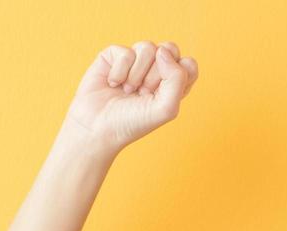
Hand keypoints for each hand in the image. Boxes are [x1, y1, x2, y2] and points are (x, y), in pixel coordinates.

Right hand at [63, 40, 198, 158]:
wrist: (97, 127)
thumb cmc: (132, 122)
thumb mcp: (166, 108)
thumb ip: (177, 78)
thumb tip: (162, 51)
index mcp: (173, 83)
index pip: (189, 65)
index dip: (176, 77)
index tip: (161, 95)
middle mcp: (156, 70)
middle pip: (170, 49)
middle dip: (156, 74)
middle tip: (144, 93)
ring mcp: (136, 61)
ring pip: (148, 47)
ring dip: (137, 74)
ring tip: (128, 90)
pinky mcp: (115, 55)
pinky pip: (126, 51)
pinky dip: (119, 72)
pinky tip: (113, 84)